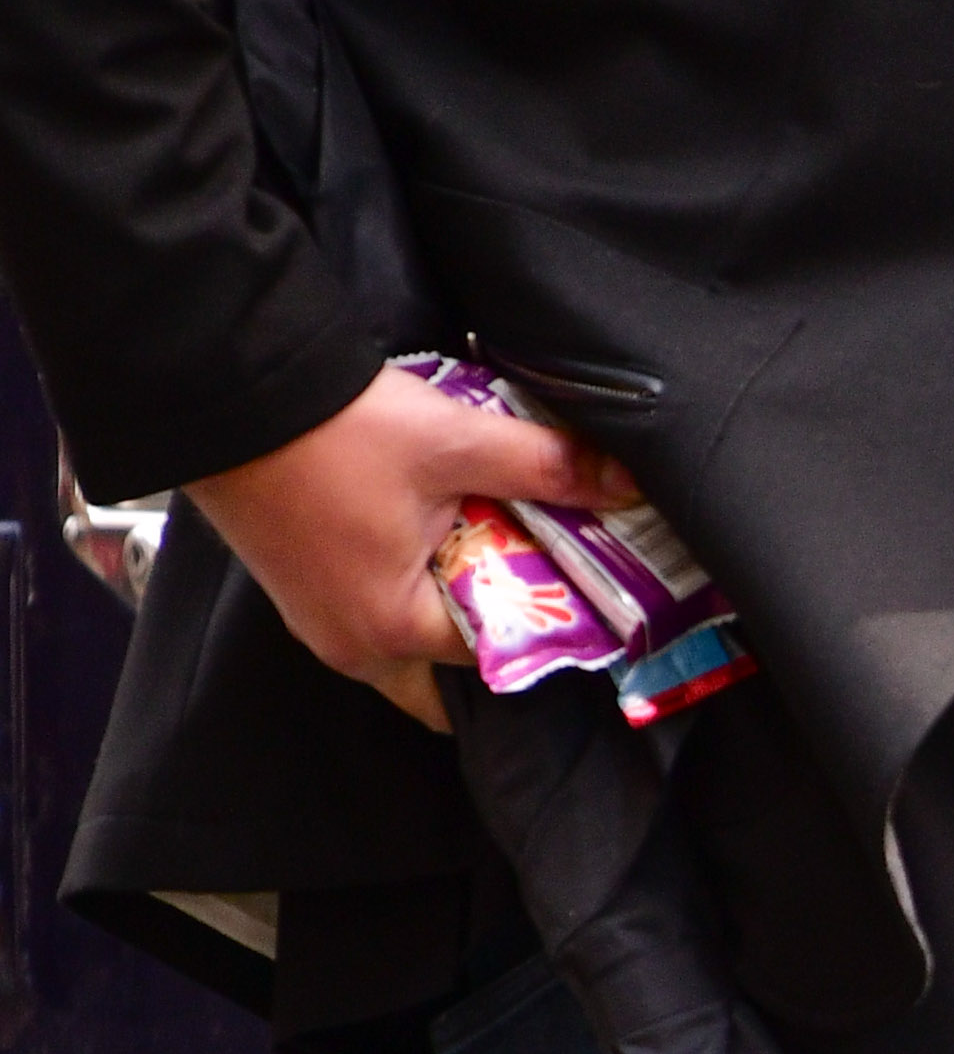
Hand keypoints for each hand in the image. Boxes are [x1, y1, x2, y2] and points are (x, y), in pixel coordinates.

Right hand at [186, 364, 621, 727]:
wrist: (229, 391)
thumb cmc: (332, 430)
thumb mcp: (454, 442)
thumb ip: (545, 467)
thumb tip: (623, 484)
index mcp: (393, 632)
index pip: (501, 650)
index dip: (549, 612)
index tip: (581, 576)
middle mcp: (351, 647)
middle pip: (455, 662)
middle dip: (499, 620)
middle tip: (541, 565)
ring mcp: (317, 621)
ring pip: (414, 638)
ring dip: (456, 595)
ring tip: (493, 539)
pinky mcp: (299, 588)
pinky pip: (376, 606)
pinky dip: (414, 580)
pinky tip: (439, 528)